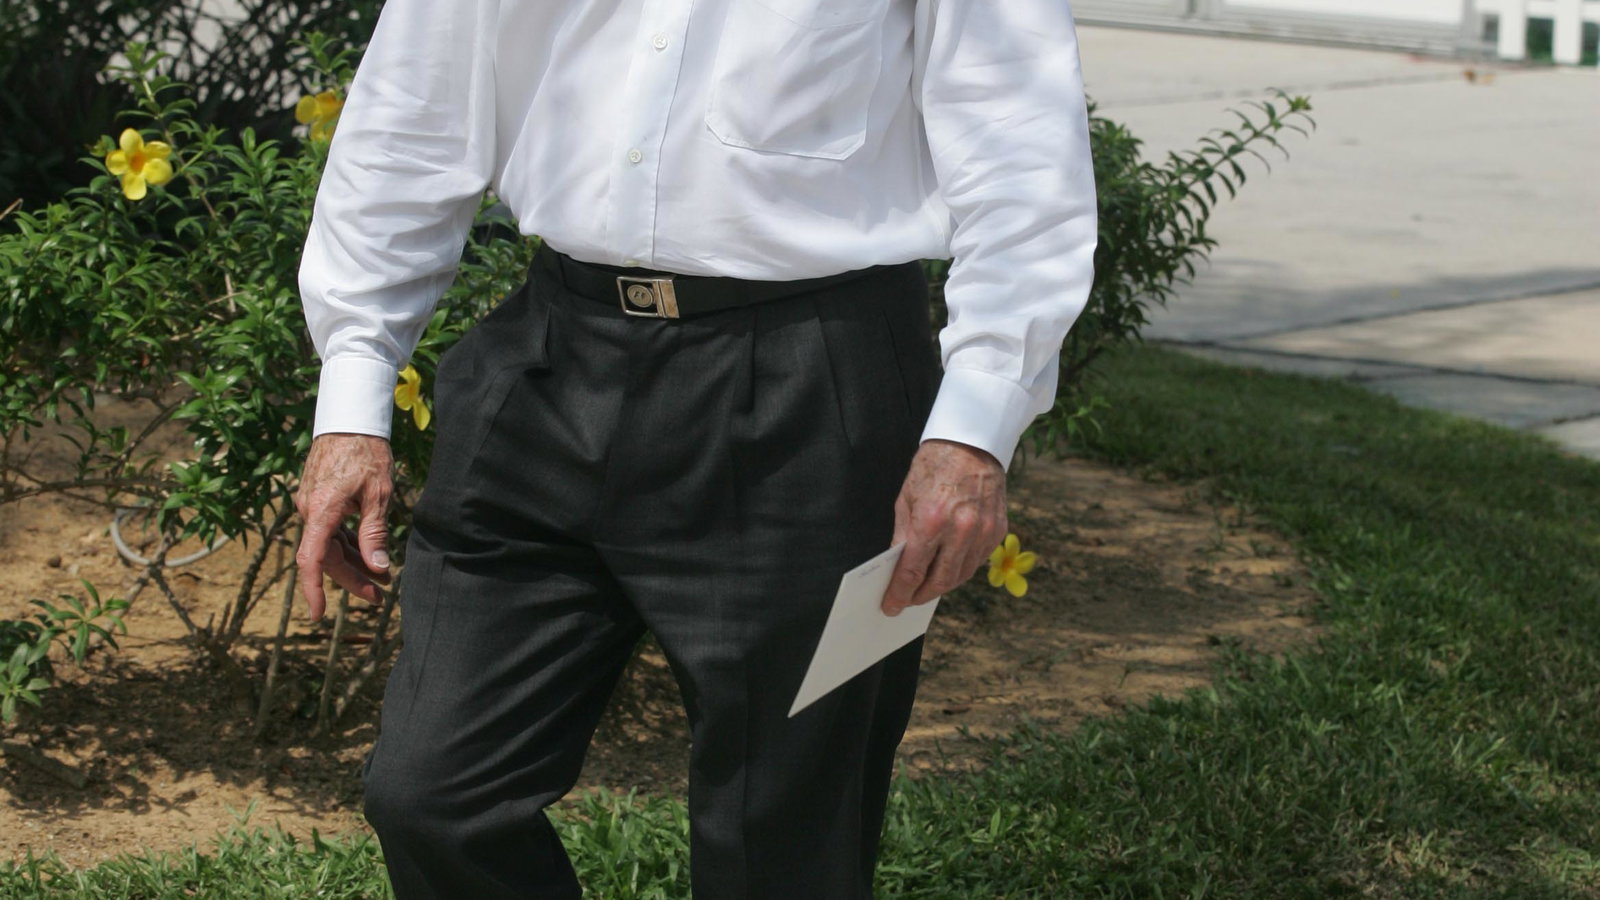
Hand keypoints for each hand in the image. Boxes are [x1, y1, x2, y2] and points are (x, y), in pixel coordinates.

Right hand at [294, 433, 394, 619]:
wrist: (349, 419)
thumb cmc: (366, 452)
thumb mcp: (378, 495)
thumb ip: (374, 534)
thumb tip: (378, 569)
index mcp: (321, 511)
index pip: (313, 559)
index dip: (314, 589)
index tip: (318, 614)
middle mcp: (310, 510)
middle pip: (328, 557)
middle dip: (353, 580)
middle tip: (379, 597)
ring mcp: (312, 505)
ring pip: (330, 545)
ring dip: (354, 563)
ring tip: (382, 579)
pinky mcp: (318, 499)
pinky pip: (330, 531)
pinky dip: (348, 545)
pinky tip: (368, 556)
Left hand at [882, 439, 1007, 615]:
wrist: (972, 442)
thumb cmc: (933, 467)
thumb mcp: (906, 499)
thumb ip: (903, 537)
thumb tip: (898, 568)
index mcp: (931, 521)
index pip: (912, 571)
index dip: (899, 594)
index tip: (891, 607)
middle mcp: (960, 530)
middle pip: (939, 581)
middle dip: (921, 595)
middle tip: (908, 600)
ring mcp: (983, 532)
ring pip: (961, 576)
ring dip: (942, 586)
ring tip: (926, 587)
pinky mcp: (998, 530)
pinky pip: (977, 561)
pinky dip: (961, 569)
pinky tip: (948, 567)